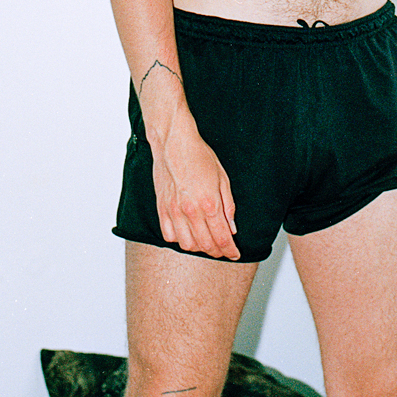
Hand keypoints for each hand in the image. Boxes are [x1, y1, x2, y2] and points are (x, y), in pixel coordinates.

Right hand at [150, 111, 239, 258]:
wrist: (174, 143)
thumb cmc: (199, 156)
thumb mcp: (223, 178)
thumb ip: (228, 205)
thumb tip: (232, 227)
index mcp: (209, 203)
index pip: (222, 237)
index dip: (230, 250)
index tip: (234, 254)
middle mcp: (191, 210)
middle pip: (206, 244)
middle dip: (218, 252)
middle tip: (224, 250)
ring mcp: (174, 211)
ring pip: (187, 244)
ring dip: (199, 248)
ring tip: (207, 242)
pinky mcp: (162, 208)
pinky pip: (169, 235)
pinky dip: (179, 240)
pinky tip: (187, 234)